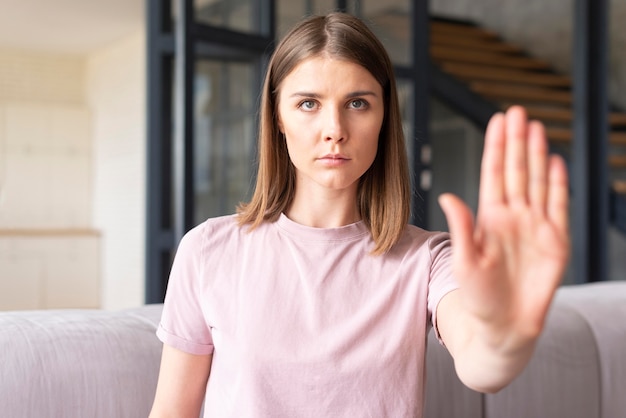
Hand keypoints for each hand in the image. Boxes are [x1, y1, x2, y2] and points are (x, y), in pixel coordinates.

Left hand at [438, 105, 569, 349]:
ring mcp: (536, 227)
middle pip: (516, 171)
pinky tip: (555, 162)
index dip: (496, 147)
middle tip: (518, 111)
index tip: (498, 120)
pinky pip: (558, 207)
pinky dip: (558, 185)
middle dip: (517, 141)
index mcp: (489, 218)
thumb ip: (462, 227)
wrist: (505, 326)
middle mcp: (513, 217)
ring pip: (537, 182)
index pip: (493, 174)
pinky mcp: (556, 241)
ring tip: (536, 128)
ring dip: (536, 155)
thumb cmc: (478, 297)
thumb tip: (448, 195)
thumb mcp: (466, 261)